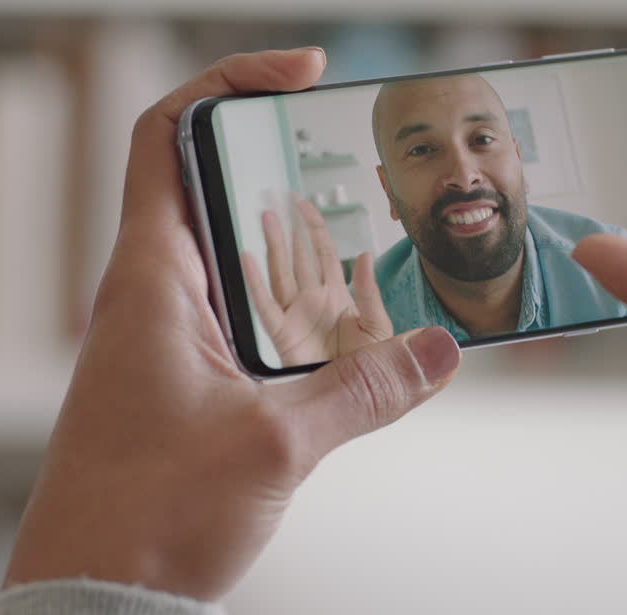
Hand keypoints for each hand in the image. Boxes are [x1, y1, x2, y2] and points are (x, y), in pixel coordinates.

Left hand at [1, 49, 460, 601]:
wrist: (95, 599)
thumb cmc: (145, 516)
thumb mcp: (276, 444)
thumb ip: (364, 391)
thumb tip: (438, 351)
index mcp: (151, 280)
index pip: (168, 137)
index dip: (229, 86)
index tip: (300, 74)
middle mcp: (153, 297)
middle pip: (215, 191)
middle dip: (289, 171)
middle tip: (358, 169)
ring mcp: (167, 343)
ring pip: (238, 262)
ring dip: (300, 249)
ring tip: (371, 245)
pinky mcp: (185, 387)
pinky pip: (246, 322)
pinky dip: (297, 314)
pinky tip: (349, 335)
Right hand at [242, 195, 393, 364]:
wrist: (358, 400)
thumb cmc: (372, 368)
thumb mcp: (378, 325)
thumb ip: (369, 290)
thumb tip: (365, 256)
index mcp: (337, 295)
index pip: (322, 251)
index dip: (313, 226)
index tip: (303, 205)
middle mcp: (313, 302)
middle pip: (297, 256)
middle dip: (288, 229)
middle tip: (276, 201)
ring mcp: (296, 316)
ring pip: (280, 273)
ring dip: (273, 245)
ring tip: (265, 218)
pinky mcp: (282, 335)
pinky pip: (266, 305)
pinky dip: (255, 283)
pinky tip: (248, 259)